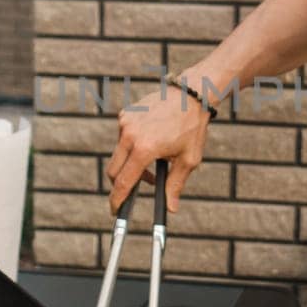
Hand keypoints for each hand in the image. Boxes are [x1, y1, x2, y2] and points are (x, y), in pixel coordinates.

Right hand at [105, 80, 209, 213]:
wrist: (190, 95)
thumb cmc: (192, 128)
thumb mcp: (188, 160)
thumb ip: (176, 185)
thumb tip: (170, 208)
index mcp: (144, 149)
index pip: (123, 182)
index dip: (117, 200)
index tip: (115, 211)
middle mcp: (130, 135)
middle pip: (114, 170)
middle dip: (120, 184)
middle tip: (133, 190)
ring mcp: (125, 123)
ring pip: (118, 154)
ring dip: (130, 163)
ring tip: (153, 162)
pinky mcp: (125, 115)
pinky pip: (123, 138)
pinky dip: (132, 146)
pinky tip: (151, 141)